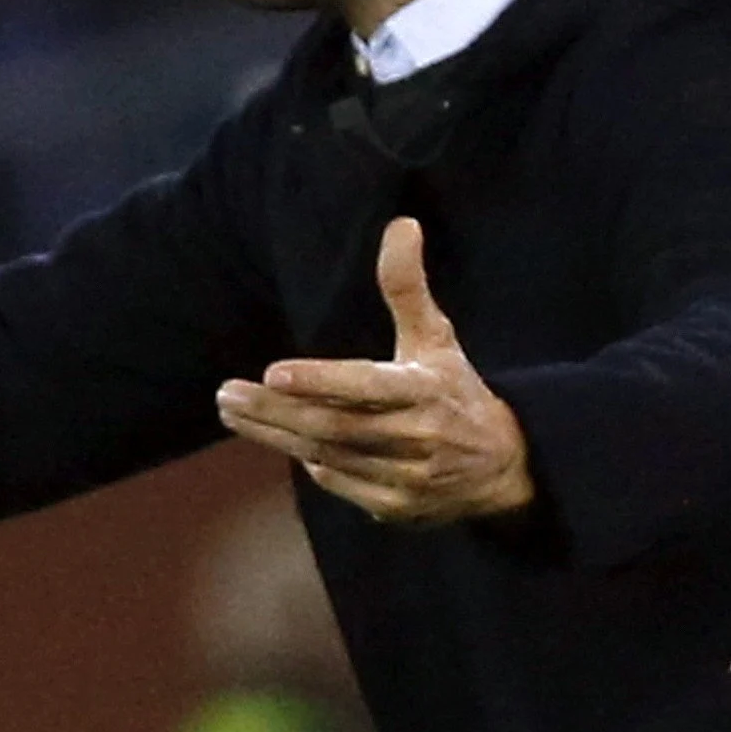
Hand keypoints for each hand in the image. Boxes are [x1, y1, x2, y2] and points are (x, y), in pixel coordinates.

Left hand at [214, 220, 534, 527]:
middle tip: (228, 394)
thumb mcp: (437, 338)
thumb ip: (407, 287)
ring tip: (232, 412)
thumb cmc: (456, 391)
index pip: (367, 386)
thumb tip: (400, 225)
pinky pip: (337, 482)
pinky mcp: (393, 506)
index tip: (273, 373)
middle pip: (332, 426)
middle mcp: (415, 437)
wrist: (502, 467)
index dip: (321, 382)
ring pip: (326, 456)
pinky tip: (277, 438)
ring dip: (274, 434)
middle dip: (274, 412)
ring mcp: (404, 478)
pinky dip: (308, 460)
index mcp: (426, 391)